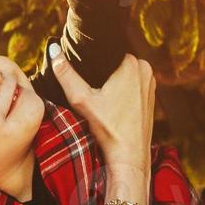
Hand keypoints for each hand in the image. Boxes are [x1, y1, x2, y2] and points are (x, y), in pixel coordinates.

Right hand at [50, 51, 155, 168]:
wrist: (130, 155)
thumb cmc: (108, 128)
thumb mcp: (81, 99)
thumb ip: (66, 74)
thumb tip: (53, 49)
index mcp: (131, 63)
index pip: (106, 49)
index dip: (92, 58)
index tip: (83, 70)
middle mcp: (145, 69)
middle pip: (115, 61)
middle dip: (101, 70)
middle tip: (90, 86)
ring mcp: (150, 82)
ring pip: (124, 73)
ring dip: (112, 80)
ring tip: (99, 93)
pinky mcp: (150, 96)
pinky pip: (132, 84)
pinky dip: (121, 90)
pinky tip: (111, 101)